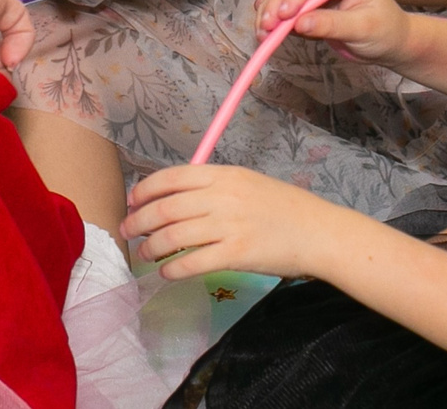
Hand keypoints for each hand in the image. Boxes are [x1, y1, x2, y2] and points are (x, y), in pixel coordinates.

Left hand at [121, 162, 342, 280]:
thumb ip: (213, 185)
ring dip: (151, 247)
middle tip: (127, 231)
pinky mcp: (237, 255)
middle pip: (166, 208)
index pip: (170, 178)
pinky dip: (174, 269)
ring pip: (174, 236)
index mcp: (223, 175)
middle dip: (139, 221)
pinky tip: (167, 273)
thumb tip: (175, 196)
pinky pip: (194, 263)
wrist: (319, 232)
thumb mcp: (247, 182)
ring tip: (143, 254)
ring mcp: (228, 226)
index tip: (131, 202)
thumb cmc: (284, 207)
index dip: (144, 191)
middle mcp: (222, 197)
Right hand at [253, 0, 414, 65]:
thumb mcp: (363, 29)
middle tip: (265, 27)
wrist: (391, 44)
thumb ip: (331, 24)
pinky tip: (262, 27)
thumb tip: (299, 24)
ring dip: (270, 10)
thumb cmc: (386, 33)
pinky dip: (272, 16)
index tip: (283, 17)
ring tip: (261, 32)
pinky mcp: (310, 3)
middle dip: (277, 3)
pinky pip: (286, 5)